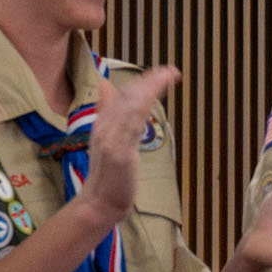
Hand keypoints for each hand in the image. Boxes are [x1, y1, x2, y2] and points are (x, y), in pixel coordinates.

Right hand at [75, 64, 174, 224]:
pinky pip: (130, 126)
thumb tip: (105, 86)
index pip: (124, 93)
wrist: (100, 201)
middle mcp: (104, 126)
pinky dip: (141, 109)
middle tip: (172, 70)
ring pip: (130, 107)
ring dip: (150, 90)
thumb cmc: (109, 172)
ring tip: (168, 77)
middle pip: (128, 96)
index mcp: (103, 122)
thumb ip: (109, 113)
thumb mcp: (109, 139)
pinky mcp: (118, 153)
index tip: (164, 72)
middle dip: (151, 80)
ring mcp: (110, 139)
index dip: (144, 81)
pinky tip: (153, 99)